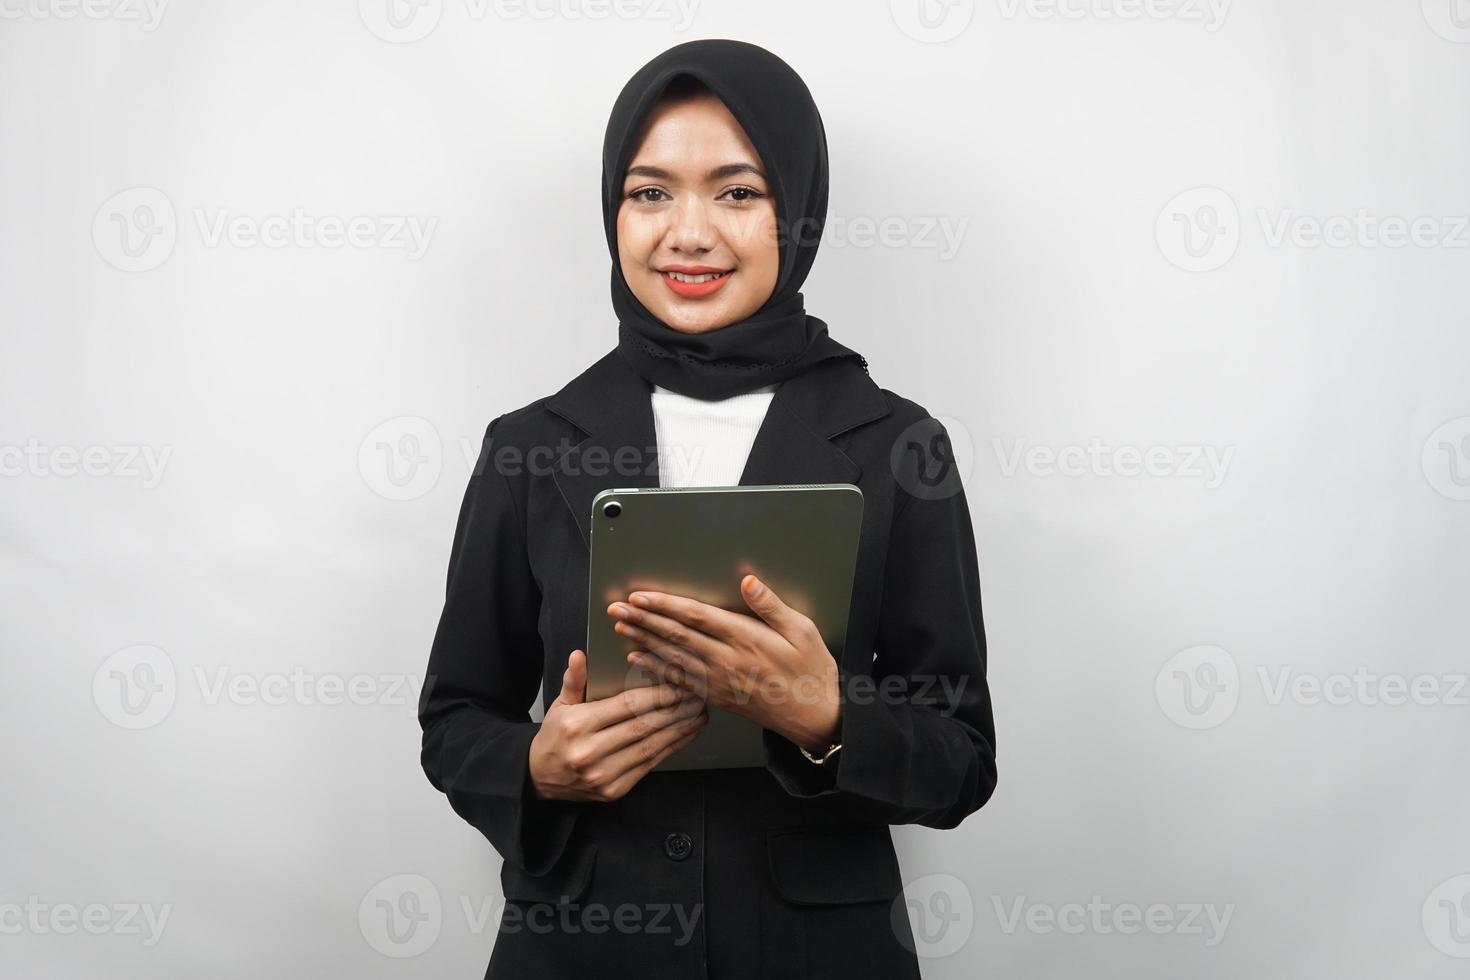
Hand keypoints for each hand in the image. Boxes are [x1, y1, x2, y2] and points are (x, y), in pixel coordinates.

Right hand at [528, 649, 708, 801]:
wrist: (541, 778)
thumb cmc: (556, 736)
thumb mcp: (560, 704)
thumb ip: (574, 680)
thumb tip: (580, 656)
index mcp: (577, 725)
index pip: (625, 706)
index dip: (655, 695)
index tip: (678, 686)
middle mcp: (590, 752)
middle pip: (643, 727)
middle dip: (675, 711)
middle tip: (697, 697)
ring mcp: (603, 774)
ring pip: (650, 748)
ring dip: (679, 731)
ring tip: (699, 714)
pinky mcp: (614, 790)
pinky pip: (648, 766)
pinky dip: (670, 749)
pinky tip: (684, 735)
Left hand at [606, 575, 841, 754]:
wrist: (814, 716)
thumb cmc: (811, 671)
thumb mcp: (803, 631)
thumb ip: (771, 606)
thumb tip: (748, 582)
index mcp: (745, 639)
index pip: (696, 617)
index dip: (665, 605)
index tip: (640, 596)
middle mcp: (726, 660)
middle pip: (676, 635)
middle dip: (643, 620)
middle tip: (616, 608)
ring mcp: (719, 680)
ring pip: (672, 657)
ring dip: (643, 641)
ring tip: (620, 627)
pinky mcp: (717, 695)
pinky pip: (680, 680)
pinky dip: (656, 668)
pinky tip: (639, 658)